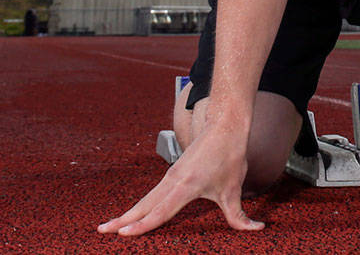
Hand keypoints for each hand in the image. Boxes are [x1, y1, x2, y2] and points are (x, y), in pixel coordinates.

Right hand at [97, 125, 261, 236]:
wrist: (225, 126)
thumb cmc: (229, 155)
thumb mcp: (234, 189)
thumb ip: (239, 215)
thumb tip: (256, 229)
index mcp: (186, 186)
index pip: (160, 211)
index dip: (142, 225)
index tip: (123, 234)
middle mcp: (173, 180)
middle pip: (144, 205)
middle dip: (122, 220)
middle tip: (102, 231)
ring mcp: (170, 176)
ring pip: (145, 198)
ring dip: (127, 213)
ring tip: (108, 226)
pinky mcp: (172, 173)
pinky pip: (152, 193)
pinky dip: (140, 204)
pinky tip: (133, 213)